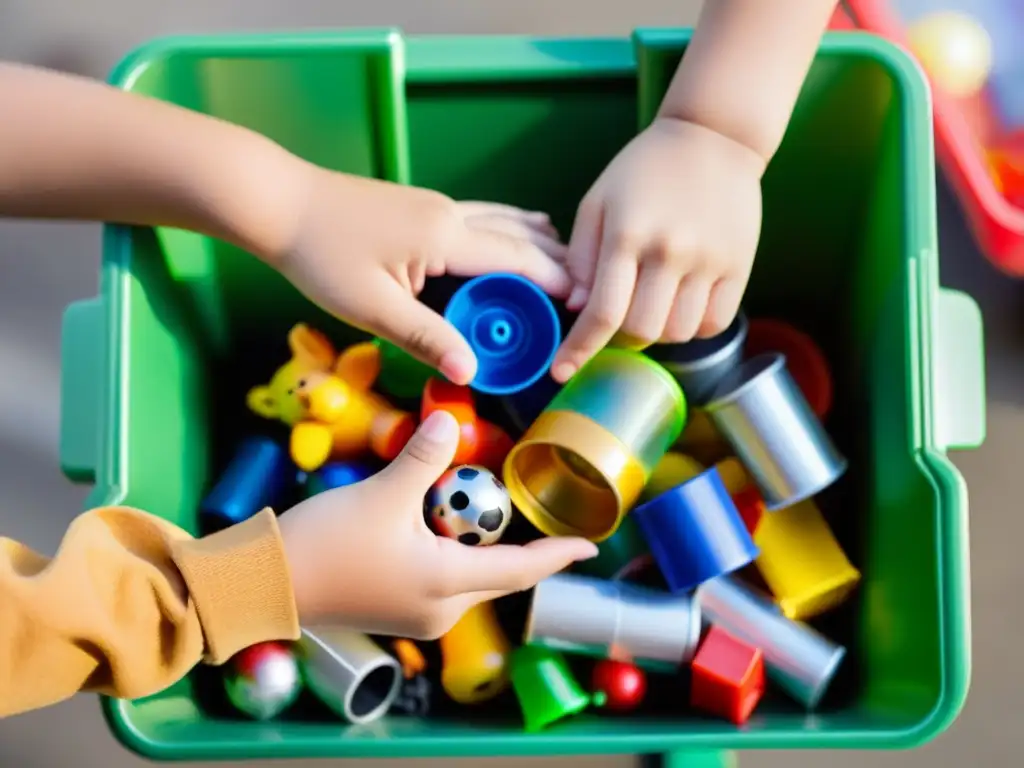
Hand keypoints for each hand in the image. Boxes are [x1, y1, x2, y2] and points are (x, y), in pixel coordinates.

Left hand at [270, 165, 570, 385]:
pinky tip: (510, 230)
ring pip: (501, 221)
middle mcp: (450, 214)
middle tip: (589, 290)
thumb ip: (426, 337)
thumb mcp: (372, 307)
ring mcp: (435, 206)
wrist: (278, 203)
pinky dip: (507, 228)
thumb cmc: (321, 256)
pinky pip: (480, 218)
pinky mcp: (419, 208)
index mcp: (446, 236)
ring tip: (567, 256)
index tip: (589, 303)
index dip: (557, 283)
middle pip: (518, 238)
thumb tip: (471, 370)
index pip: (517, 261)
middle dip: (555, 263)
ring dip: (535, 241)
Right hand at [277, 411, 597, 639]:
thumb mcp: (382, 493)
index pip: (520, 570)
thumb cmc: (326, 543)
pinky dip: (450, 549)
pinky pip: (441, 578)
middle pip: (496, 573)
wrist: (264, 582)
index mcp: (446, 585)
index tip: (590, 546)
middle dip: (519, 545)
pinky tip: (441, 519)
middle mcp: (439, 610)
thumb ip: (422, 456)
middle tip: (538, 511)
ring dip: (478, 542)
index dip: (557, 555)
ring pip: (467, 574)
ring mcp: (416, 614)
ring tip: (484, 505)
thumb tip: (450, 419)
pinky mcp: (394, 608)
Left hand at [551, 117, 765, 381]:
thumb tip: (576, 308)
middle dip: (621, 337)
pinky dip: (692, 327)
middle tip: (618, 318)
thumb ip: (581, 257)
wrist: (713, 138)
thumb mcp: (598, 202)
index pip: (602, 311)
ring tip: (652, 303)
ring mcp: (709, 260)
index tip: (561, 371)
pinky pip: (713, 324)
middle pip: (641, 330)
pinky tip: (681, 303)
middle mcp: (670, 250)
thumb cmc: (643, 171)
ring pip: (677, 334)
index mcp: (628, 234)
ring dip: (657, 331)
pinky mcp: (738, 266)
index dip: (579, 348)